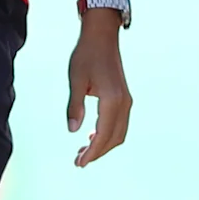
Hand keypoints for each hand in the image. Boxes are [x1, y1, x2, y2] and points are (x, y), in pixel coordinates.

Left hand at [64, 13, 132, 166]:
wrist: (102, 36)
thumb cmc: (86, 55)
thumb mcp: (76, 80)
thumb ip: (74, 106)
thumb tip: (72, 130)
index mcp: (112, 100)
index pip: (103, 135)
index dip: (92, 152)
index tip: (79, 163)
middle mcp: (124, 103)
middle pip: (114, 138)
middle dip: (98, 152)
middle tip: (78, 161)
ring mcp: (126, 100)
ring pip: (118, 133)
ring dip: (103, 145)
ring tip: (83, 151)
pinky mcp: (124, 98)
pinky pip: (119, 123)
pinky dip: (108, 134)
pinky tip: (92, 135)